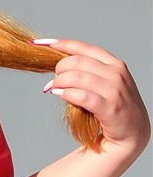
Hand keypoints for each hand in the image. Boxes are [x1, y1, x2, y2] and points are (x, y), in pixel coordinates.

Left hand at [43, 39, 150, 157]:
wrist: (133, 132)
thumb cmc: (114, 108)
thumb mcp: (104, 84)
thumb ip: (86, 74)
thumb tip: (57, 70)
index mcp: (114, 64)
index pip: (84, 48)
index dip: (62, 44)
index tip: (42, 44)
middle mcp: (116, 73)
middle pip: (77, 61)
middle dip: (59, 70)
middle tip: (53, 81)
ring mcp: (115, 90)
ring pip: (78, 77)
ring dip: (60, 82)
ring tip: (54, 89)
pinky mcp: (111, 108)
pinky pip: (83, 96)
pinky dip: (67, 94)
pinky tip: (60, 94)